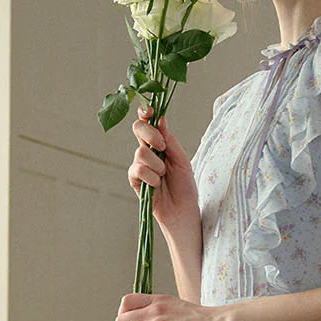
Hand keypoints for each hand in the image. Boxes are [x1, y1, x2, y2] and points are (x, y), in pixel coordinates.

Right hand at [129, 110, 200, 244]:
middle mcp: (147, 151)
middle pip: (138, 128)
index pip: (149, 122)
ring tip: (164, 176)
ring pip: (140, 152)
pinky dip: (151, 177)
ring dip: (157, 164)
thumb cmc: (185, 186)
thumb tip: (161, 119)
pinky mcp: (134, 179)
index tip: (149, 109)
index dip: (145, 112)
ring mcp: (139, 164)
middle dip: (150, 134)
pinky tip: (157, 184)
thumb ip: (171, 141)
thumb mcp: (182, 160)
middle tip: (163, 146)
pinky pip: (137, 170)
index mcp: (160, 143)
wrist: (183, 210)